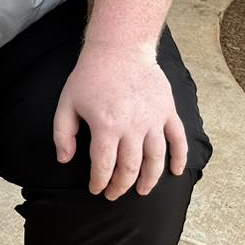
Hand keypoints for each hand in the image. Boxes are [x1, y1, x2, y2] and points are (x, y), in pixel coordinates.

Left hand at [52, 42, 187, 199]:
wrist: (119, 49)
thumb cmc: (90, 76)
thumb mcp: (66, 103)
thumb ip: (63, 134)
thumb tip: (64, 160)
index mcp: (106, 126)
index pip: (104, 165)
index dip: (99, 182)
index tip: (96, 189)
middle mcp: (133, 127)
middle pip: (130, 168)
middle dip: (121, 186)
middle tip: (114, 194)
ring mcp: (154, 120)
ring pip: (156, 159)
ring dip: (149, 179)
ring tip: (142, 191)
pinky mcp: (167, 111)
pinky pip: (178, 139)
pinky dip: (180, 158)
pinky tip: (175, 172)